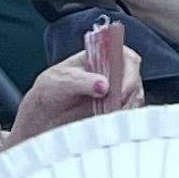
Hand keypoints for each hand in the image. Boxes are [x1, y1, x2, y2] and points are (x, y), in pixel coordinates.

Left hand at [15, 21, 142, 139]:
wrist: (43, 116)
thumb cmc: (50, 91)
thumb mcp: (59, 81)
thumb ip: (80, 81)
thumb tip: (104, 85)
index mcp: (101, 56)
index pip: (126, 56)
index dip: (129, 71)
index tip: (120, 90)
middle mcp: (113, 72)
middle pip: (135, 78)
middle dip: (128, 93)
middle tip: (114, 107)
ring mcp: (116, 92)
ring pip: (135, 97)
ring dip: (125, 108)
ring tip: (105, 116)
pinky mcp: (115, 110)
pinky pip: (129, 114)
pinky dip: (122, 118)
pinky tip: (106, 122)